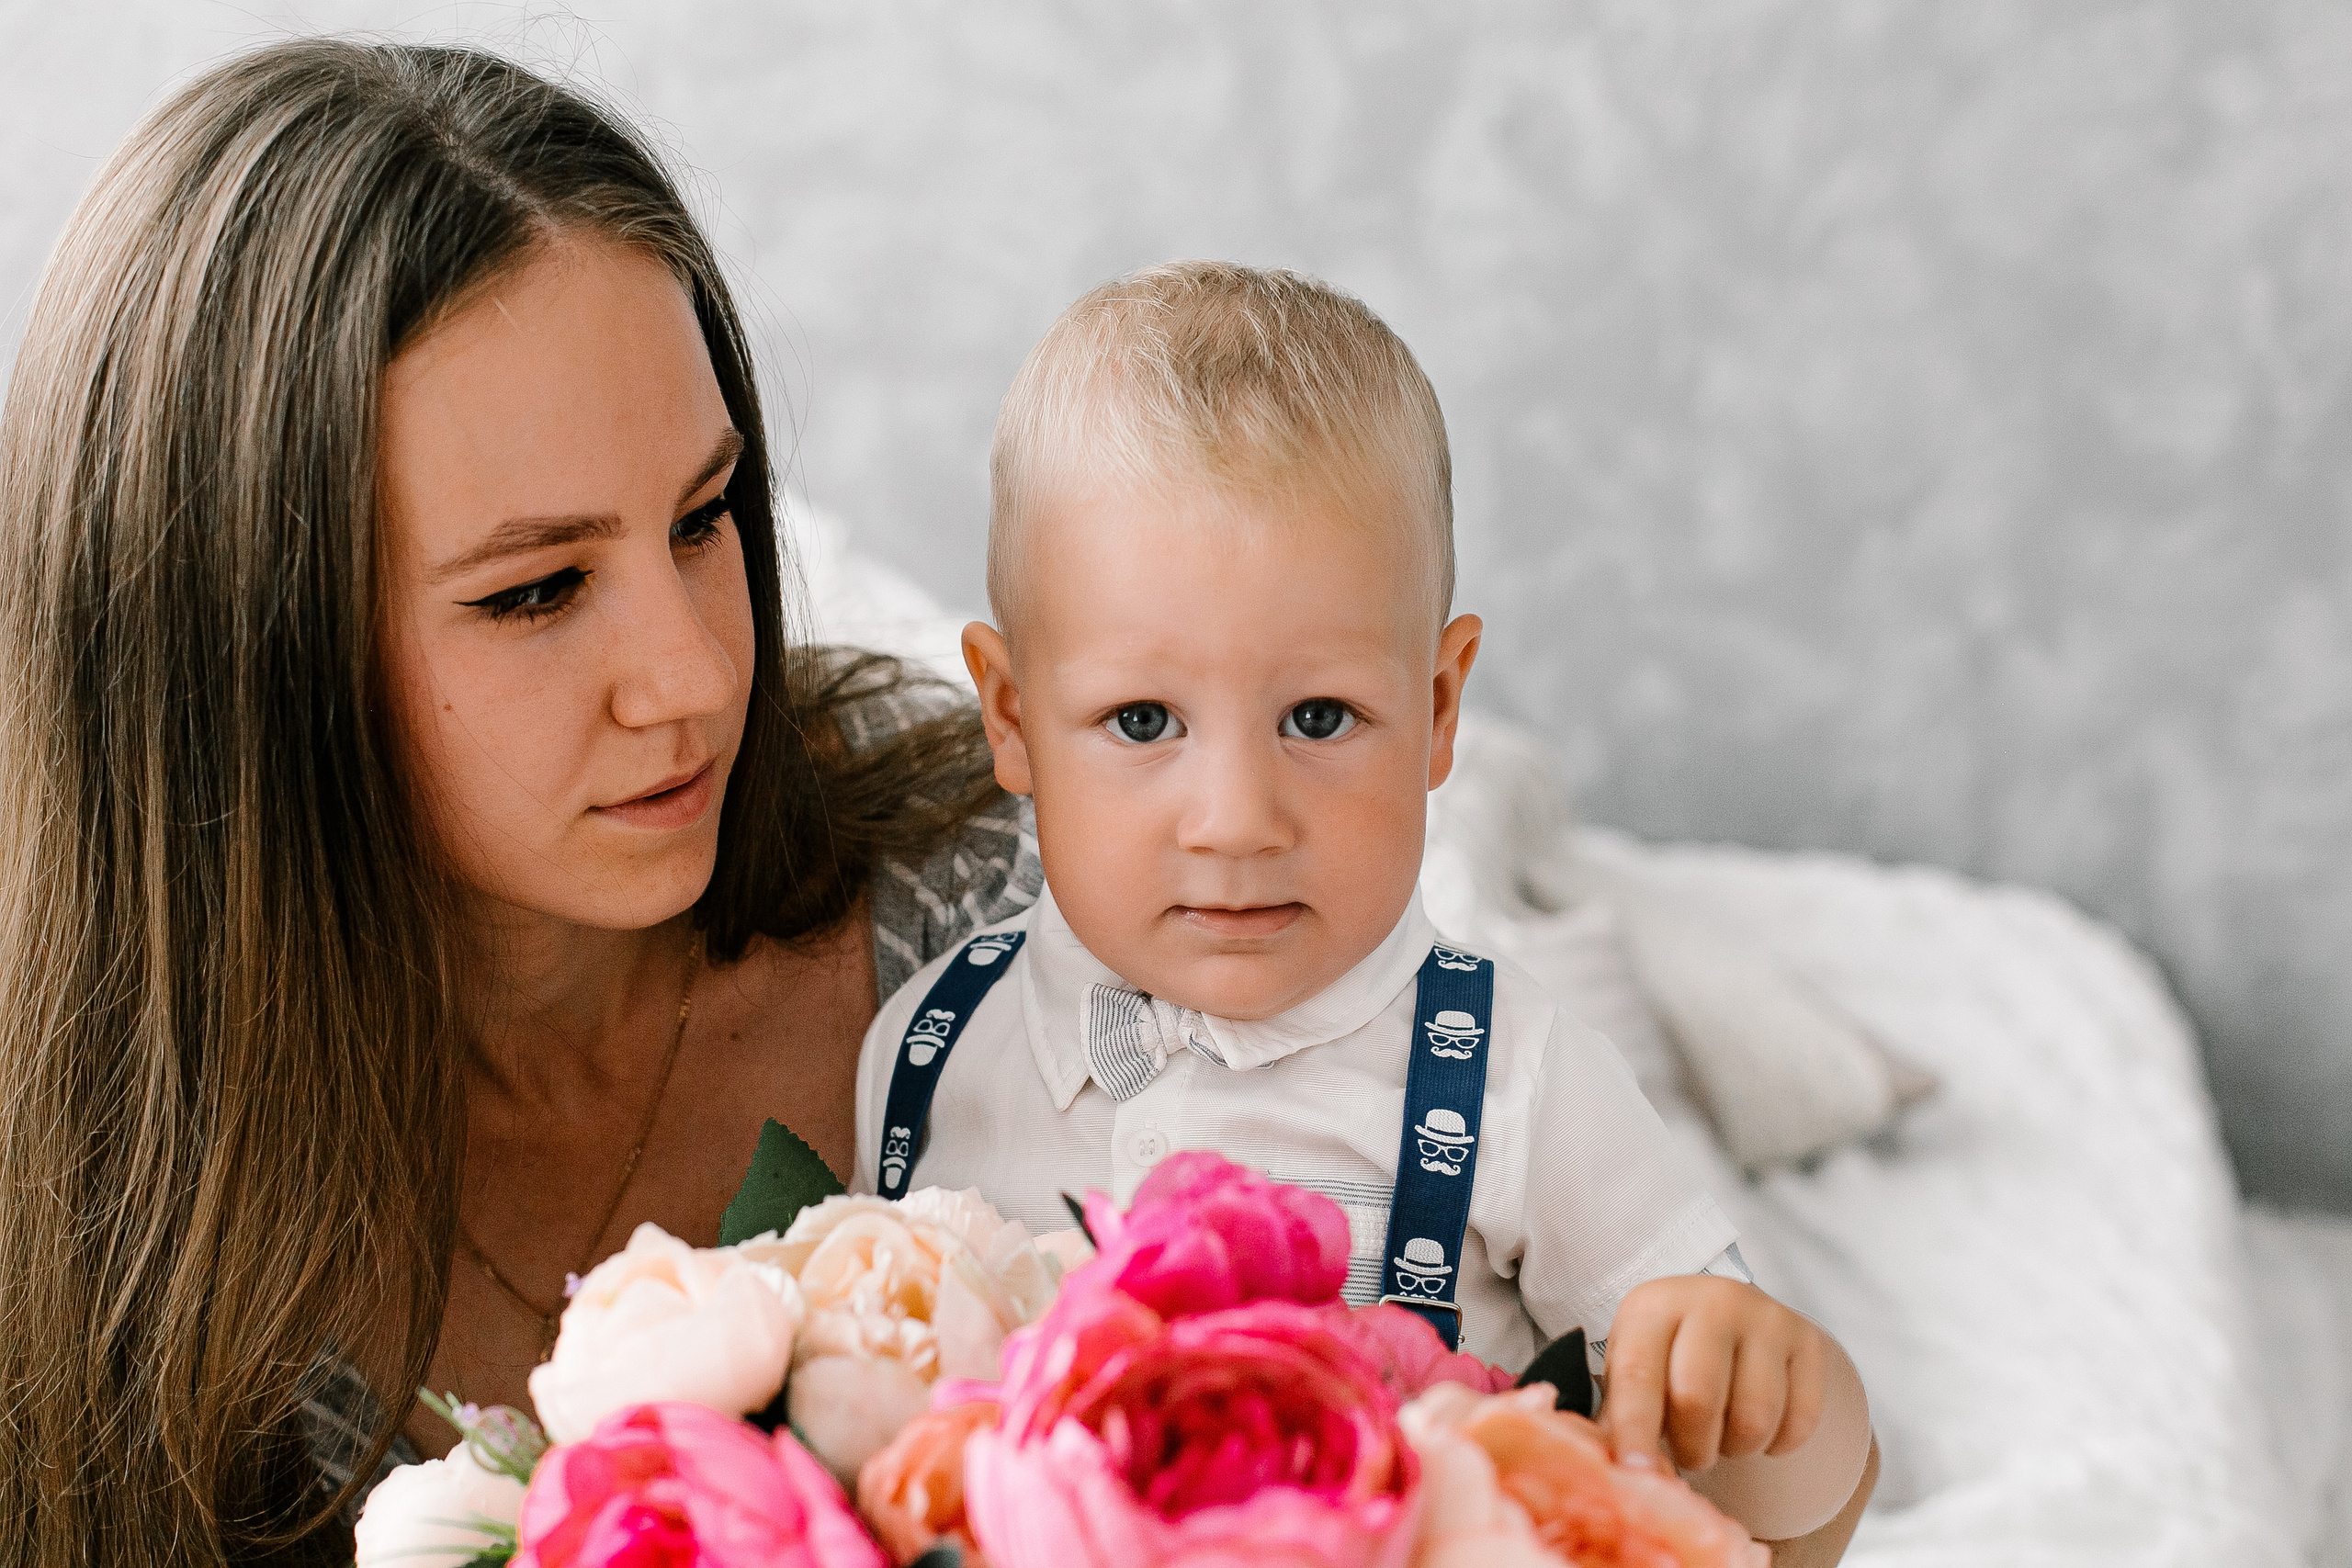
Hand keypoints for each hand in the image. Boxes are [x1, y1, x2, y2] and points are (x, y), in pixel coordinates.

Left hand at [1600, 1274, 1827, 1472]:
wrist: (1730, 1316)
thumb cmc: (1668, 1354)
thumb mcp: (1632, 1369)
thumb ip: (1623, 1419)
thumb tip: (1635, 1472)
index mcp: (1654, 1306)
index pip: (1639, 1376)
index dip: (1635, 1431)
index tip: (1639, 1473)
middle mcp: (1712, 1301)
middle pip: (1698, 1398)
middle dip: (1691, 1448)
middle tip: (1690, 1455)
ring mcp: (1765, 1318)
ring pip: (1753, 1418)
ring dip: (1736, 1448)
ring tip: (1722, 1434)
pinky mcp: (1807, 1340)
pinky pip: (1799, 1421)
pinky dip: (1778, 1443)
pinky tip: (1760, 1426)